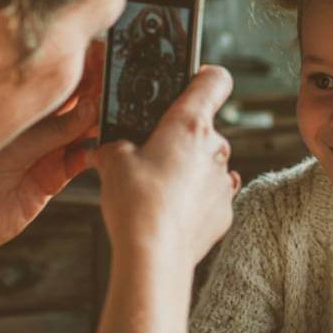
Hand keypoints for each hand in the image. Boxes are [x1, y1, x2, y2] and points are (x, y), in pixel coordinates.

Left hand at [0, 41, 104, 292]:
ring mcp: (45, 153)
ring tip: (116, 114)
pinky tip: (103, 146)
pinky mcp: (52, 178)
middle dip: (97, 93)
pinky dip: (93, 154)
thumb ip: (52, 131)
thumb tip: (90, 106)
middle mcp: (33, 129)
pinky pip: (79, 161)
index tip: (103, 58)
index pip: (54, 84)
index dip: (79, 70)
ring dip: (99, 123)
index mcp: (17, 111)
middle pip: (74, 104)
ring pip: (81, 131)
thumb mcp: (11, 151)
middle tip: (119, 85)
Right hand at [89, 65, 238, 268]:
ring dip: (187, 170)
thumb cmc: (135, 203)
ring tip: (155, 190)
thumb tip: (108, 149)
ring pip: (206, 164)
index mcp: (189, 124)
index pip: (214, 81)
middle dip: (179, 138)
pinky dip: (194, 199)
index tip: (193, 80)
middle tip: (149, 154)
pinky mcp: (225, 212)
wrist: (154, 256)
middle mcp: (215, 149)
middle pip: (203, 129)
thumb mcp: (112, 162)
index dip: (203, 76)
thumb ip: (114, 146)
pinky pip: (210, 195)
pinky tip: (169, 212)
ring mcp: (223, 181)